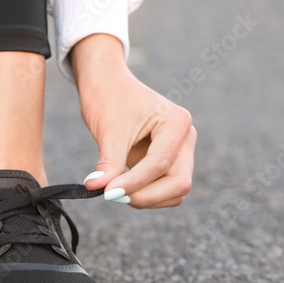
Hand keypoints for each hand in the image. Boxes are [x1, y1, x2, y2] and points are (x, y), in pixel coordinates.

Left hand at [70, 34, 195, 208]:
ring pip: (175, 191)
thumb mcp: (108, 132)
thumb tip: (98, 189)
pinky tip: (123, 186)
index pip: (160, 164)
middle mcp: (186, 137)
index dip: (134, 183)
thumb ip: (109, 163)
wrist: (108, 84)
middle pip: (178, 182)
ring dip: (147, 198)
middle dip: (147, 195)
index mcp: (177, 123)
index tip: (107, 193)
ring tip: (115, 189)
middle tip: (113, 196)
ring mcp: (182, 151)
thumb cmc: (109, 99)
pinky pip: (167, 189)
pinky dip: (147, 195)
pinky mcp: (172, 162)